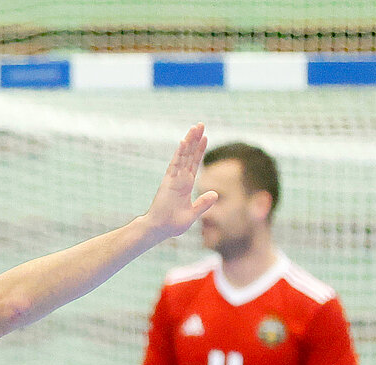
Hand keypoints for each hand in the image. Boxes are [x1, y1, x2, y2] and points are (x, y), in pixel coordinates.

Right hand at [142, 124, 220, 243]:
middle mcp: (180, 178)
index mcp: (186, 184)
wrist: (159, 229)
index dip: (200, 150)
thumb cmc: (173, 224)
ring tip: (195, 127)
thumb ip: (203, 204)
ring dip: (189, 141)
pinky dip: (179, 153)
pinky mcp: (168, 181)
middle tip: (200, 124)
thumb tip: (215, 194)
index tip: (205, 137)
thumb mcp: (193, 214)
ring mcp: (174, 178)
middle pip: (189, 155)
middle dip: (195, 139)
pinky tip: (184, 142)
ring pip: (183, 156)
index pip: (194, 163)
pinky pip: (175, 165)